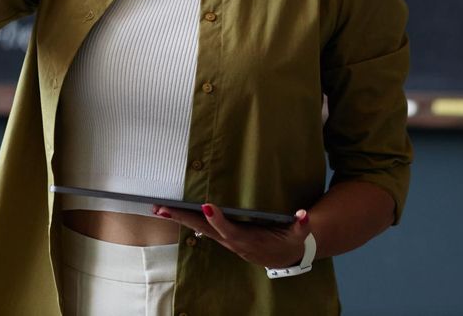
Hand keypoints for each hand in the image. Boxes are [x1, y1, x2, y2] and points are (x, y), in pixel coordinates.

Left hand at [152, 202, 311, 268]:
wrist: (286, 256)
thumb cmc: (291, 241)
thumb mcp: (298, 234)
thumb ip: (301, 225)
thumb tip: (304, 215)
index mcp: (249, 240)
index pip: (230, 230)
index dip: (219, 220)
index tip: (207, 206)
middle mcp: (233, 241)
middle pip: (204, 230)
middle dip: (183, 219)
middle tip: (161, 209)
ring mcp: (226, 240)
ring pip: (199, 229)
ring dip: (179, 219)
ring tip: (159, 209)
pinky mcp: (224, 237)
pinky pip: (202, 228)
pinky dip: (187, 220)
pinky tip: (173, 213)